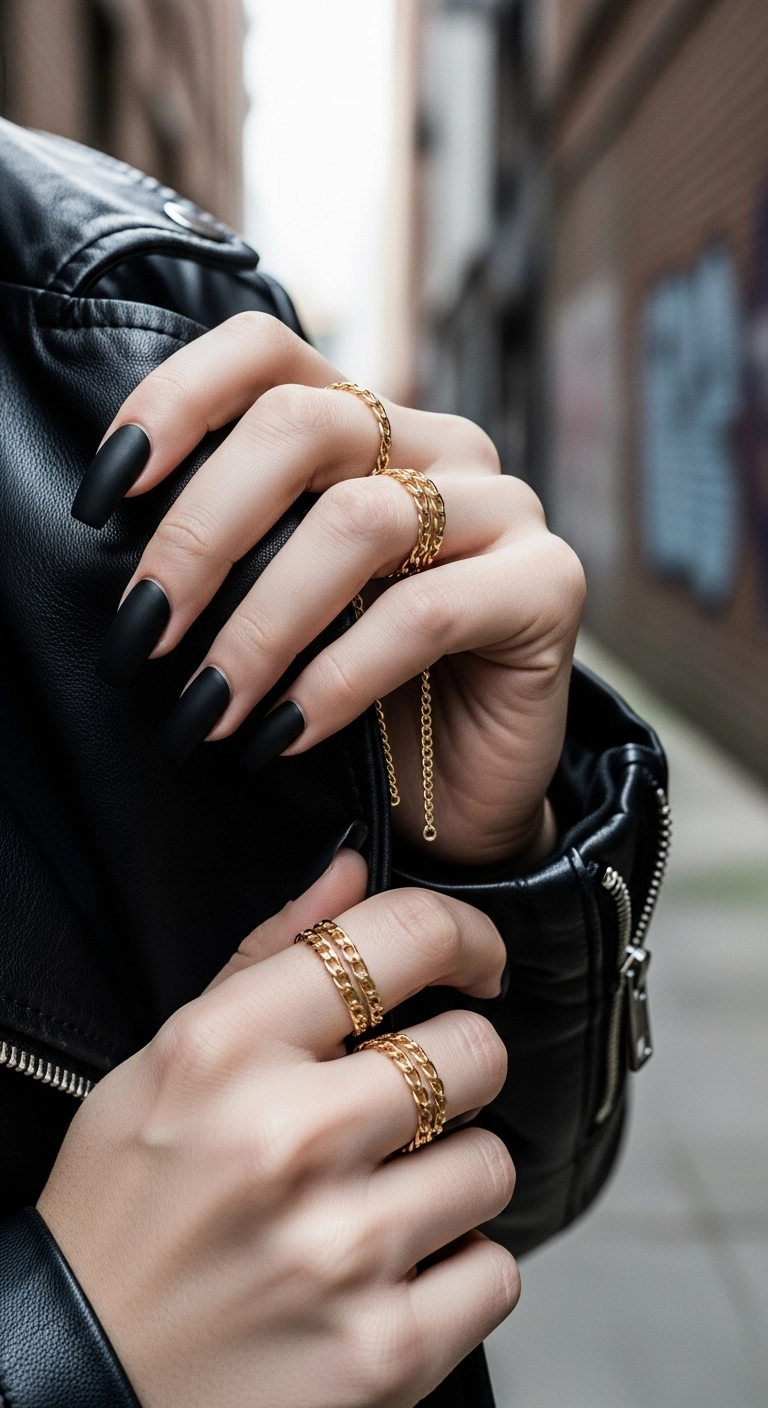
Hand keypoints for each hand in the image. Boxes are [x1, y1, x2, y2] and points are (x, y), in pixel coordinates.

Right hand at [38, 851, 518, 1407]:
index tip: (475, 961)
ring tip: (382, 1197)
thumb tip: (355, 869)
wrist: (84, 1379)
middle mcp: (286, 1141)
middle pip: (474, 1052)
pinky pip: (498, 1272)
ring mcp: (338, 1253)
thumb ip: (267, 956)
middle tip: (405, 1105)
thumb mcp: (165, 1060)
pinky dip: (458, 1270)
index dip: (466, 937)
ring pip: (496, 1164)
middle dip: (454, 1070)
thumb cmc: (127, 1206)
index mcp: (225, 1051)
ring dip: (454, 1176)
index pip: (401, 939)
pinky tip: (390, 1271)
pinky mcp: (382, 1354)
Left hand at [89, 313, 584, 865]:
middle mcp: (439, 446)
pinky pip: (424, 615)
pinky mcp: (549, 582)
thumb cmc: (359, 695)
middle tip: (143, 630)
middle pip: (301, 425)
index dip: (175, 402)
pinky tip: (285, 732)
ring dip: (260, 624)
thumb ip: (237, 554)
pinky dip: (336, 678)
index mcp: (368, 426)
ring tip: (207, 706)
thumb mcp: (283, 608)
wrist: (460, 792)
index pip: (265, 354)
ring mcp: (503, 507)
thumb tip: (129, 558)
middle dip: (201, 533)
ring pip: (359, 520)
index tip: (104, 498)